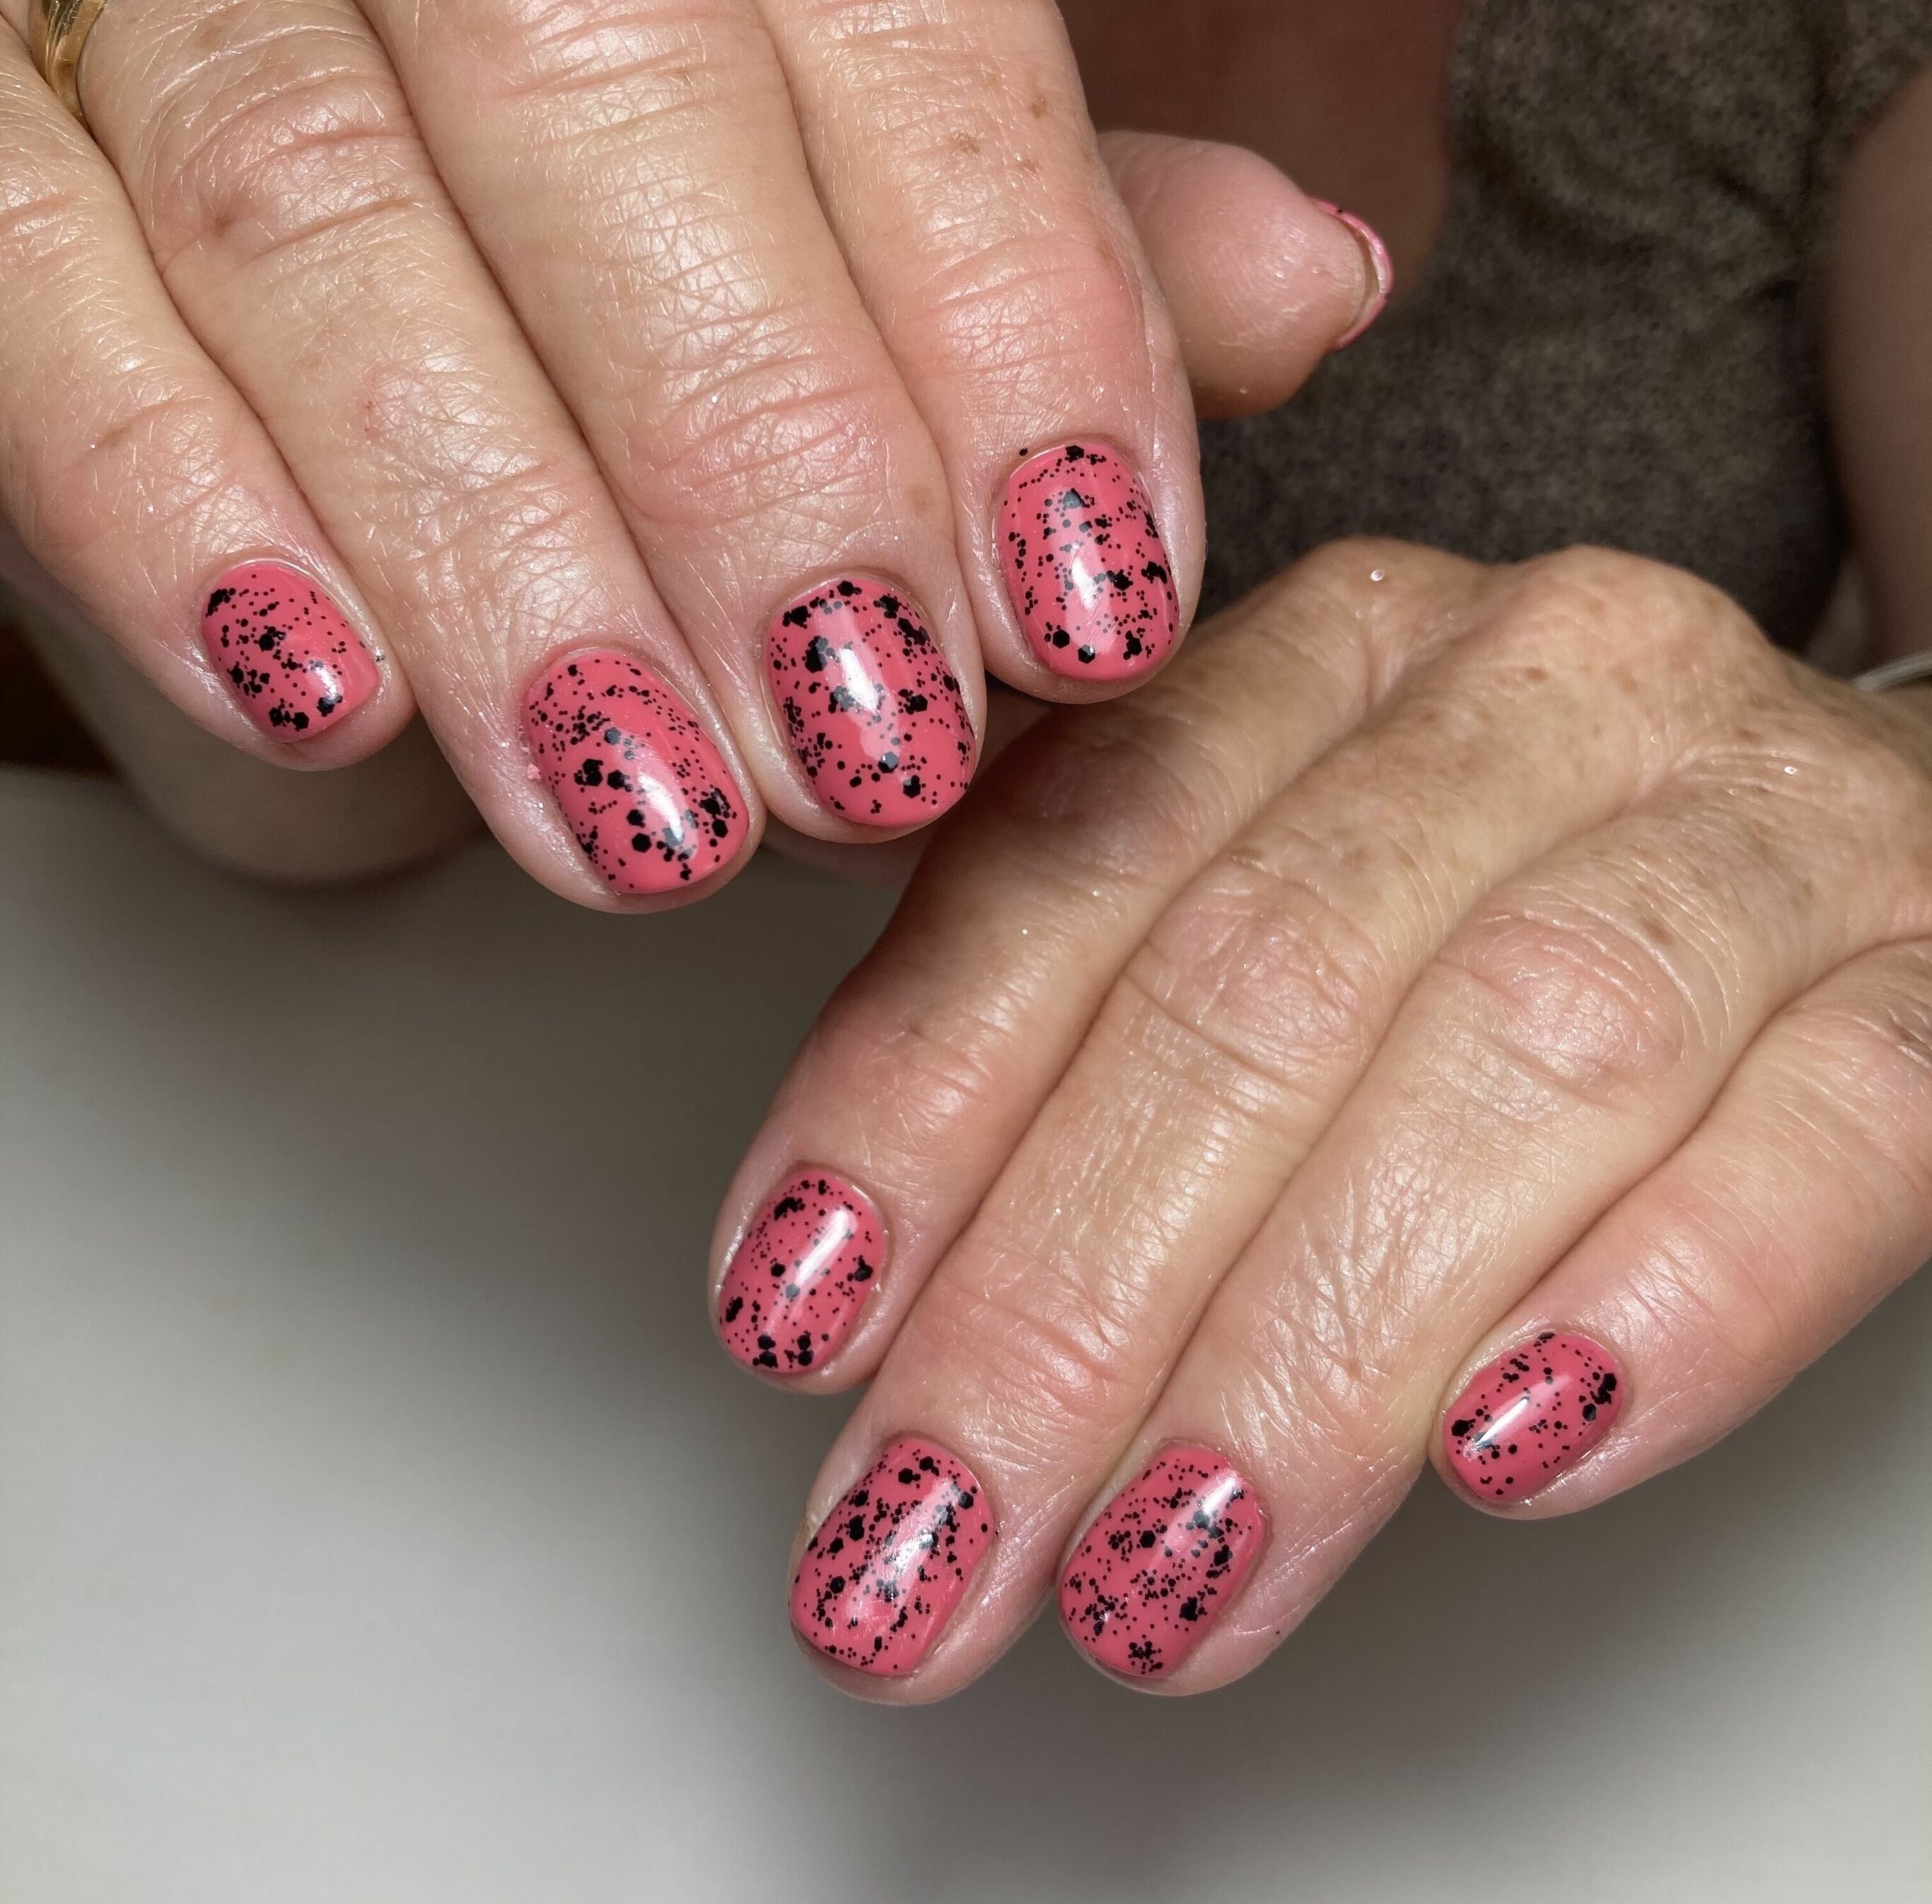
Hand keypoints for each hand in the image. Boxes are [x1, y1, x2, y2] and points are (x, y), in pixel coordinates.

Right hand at [0, 0, 1379, 900]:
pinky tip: (332, 695)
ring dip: (506, 547)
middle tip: (870, 731)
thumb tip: (1309, 285)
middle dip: (757, 449)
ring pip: (319, 211)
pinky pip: (31, 295)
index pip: (888, 16)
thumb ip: (1046, 256)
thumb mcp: (860, 247)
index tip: (1087, 590)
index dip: (1003, 310)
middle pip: (601, 87)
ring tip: (652, 805)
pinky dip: (173, 501)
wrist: (319, 354)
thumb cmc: (621, 281)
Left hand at [715, 541, 1931, 1694]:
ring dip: (1315, 1349)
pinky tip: (1507, 1454)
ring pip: (1520, 1057)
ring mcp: (1763, 815)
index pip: (1074, 861)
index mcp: (1324, 651)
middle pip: (1261, 987)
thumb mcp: (1251, 907)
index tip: (800, 1321)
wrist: (1829, 855)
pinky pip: (1838, 1119)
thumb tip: (843, 1273)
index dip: (916, 1101)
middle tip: (933, 1542)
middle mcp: (1536, 691)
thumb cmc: (1491, 906)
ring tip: (1163, 1573)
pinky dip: (1669, 1292)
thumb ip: (1067, 1022)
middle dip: (1068, 1301)